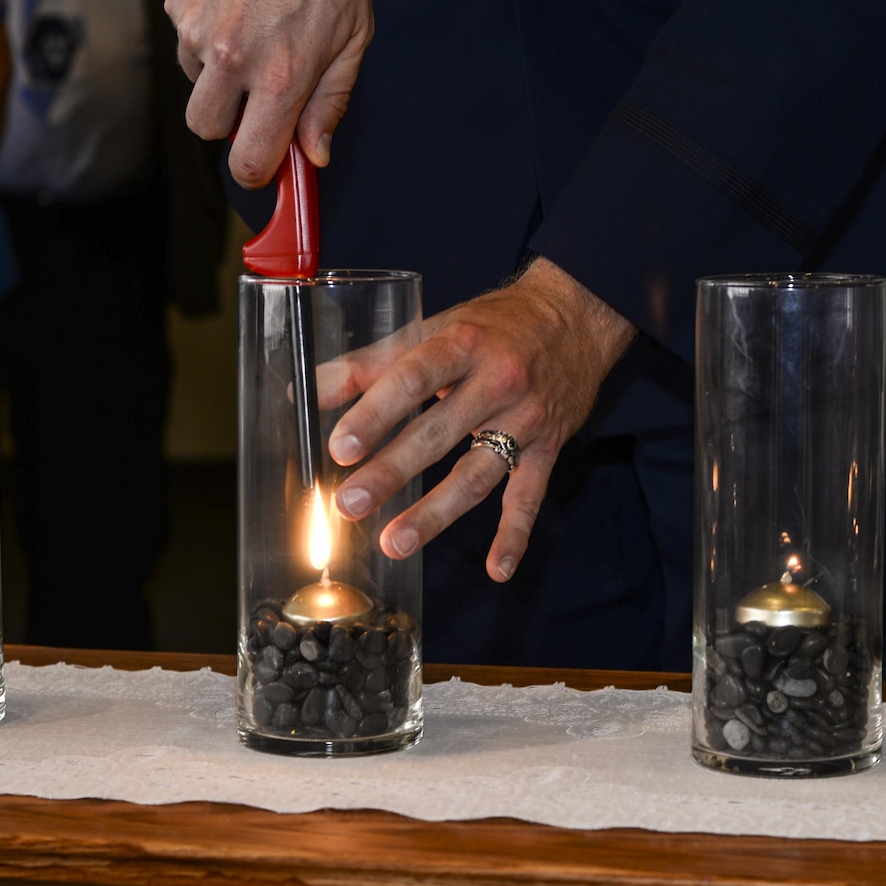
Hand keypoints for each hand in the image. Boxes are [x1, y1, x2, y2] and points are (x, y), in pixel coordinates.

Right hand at [167, 0, 372, 185]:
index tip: (264, 162)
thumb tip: (315, 154)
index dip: (256, 169)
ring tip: (254, 24)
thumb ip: (331, 100)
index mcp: (283, 74)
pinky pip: (186, 40)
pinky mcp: (175, 2)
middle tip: (258, 92)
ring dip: (220, 71)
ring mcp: (197, 29)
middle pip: (207, 130)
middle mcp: (233, 58)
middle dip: (231, 121)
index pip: (250, 158)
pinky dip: (207, 31)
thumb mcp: (354, 32)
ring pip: (197, 82)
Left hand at [326, 258, 636, 582]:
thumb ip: (373, 362)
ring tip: (394, 543)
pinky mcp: (549, 447)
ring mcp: (526, 419)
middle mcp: (498, 381)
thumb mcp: (437, 327)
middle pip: (438, 432)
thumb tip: (309, 390)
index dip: (375, 413)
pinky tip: (497, 570)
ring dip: (435, 513)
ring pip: (477, 473)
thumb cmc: (494, 325)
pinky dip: (515, 535)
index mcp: (462, 343)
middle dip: (391, 471)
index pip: (412, 379)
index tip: (341, 447)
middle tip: (350, 503)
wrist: (576, 316)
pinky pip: (529, 496)